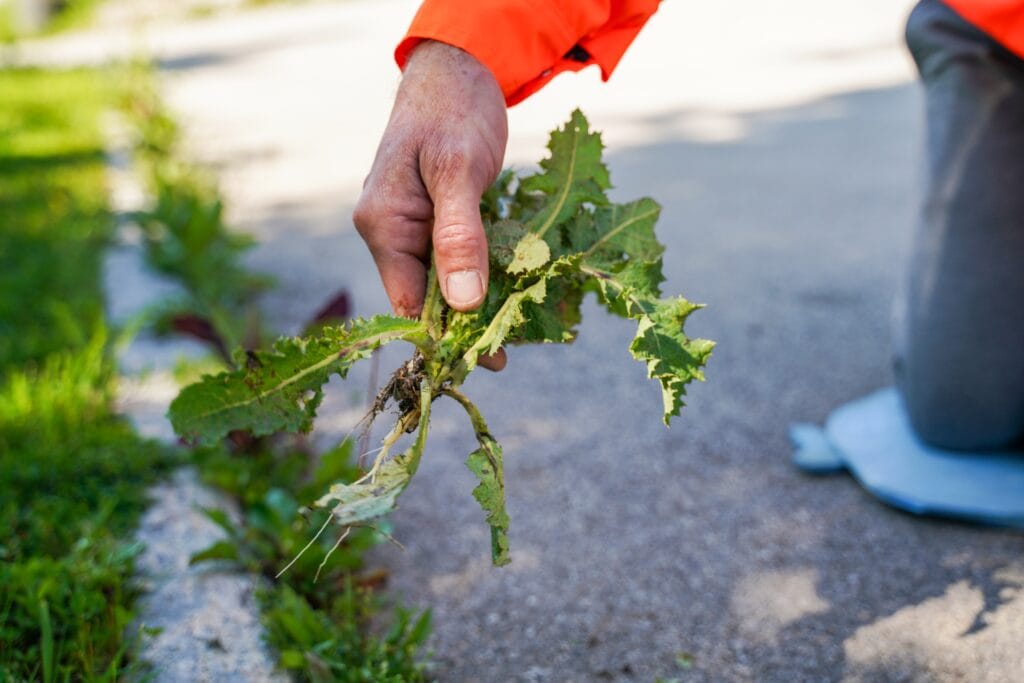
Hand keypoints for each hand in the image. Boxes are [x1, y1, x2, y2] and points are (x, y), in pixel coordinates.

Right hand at [354, 40, 507, 368]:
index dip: (443, 332)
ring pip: (443, 282)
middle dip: (463, 326)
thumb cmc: (452, 111)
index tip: (485, 356)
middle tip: (506, 354)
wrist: (458, 71)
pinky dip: (481, 277)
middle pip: (424, 297)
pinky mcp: (437, 221)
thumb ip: (458, 236)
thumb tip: (462, 304)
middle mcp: (392, 231)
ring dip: (476, 306)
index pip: (407, 299)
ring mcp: (413, 227)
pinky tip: (510, 295)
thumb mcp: (459, 170)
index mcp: (383, 222)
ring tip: (514, 334)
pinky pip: (457, 260)